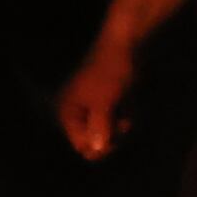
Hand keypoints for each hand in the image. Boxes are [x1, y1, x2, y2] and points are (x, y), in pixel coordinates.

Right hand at [56, 34, 136, 162]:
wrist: (126, 46)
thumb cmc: (111, 71)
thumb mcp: (105, 101)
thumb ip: (99, 126)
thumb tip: (96, 150)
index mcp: (67, 112)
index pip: (82, 146)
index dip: (101, 144)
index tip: (116, 130)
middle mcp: (76, 114)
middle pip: (96, 144)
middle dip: (113, 135)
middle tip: (123, 119)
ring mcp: (92, 111)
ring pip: (109, 136)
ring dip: (122, 127)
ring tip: (126, 109)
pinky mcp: (106, 106)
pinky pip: (116, 125)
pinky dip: (125, 117)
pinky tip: (129, 104)